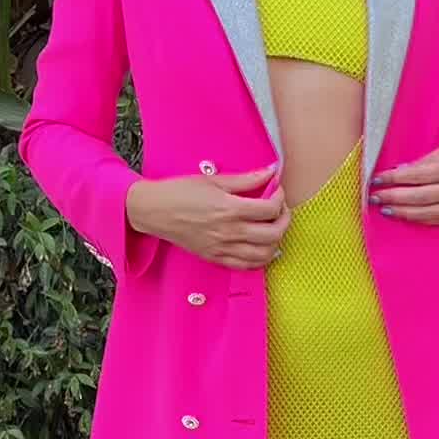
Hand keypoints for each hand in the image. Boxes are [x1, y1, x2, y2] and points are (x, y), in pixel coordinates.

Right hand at [126, 162, 290, 269]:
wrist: (154, 211)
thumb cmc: (180, 192)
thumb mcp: (213, 180)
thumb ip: (246, 179)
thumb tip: (270, 172)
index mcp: (229, 209)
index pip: (269, 209)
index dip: (280, 199)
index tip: (277, 191)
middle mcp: (228, 232)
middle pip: (273, 234)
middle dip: (284, 220)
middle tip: (281, 210)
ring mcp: (222, 248)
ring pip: (264, 255)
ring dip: (276, 242)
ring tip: (272, 229)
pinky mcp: (215, 258)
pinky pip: (246, 266)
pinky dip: (260, 258)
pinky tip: (260, 247)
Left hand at [369, 133, 438, 228]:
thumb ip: (431, 158)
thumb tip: (405, 170)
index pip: (417, 175)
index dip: (394, 179)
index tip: (377, 179)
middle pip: (419, 197)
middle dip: (394, 198)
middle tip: (375, 198)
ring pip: (430, 214)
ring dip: (406, 213)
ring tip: (388, 209)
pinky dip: (425, 221)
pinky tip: (411, 217)